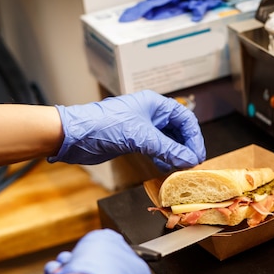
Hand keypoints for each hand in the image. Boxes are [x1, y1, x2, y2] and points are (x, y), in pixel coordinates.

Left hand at [48, 90, 205, 171]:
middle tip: (192, 165)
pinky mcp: (133, 141)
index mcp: (155, 104)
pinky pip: (155, 149)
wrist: (75, 135)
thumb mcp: (141, 136)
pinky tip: (166, 168)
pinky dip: (163, 158)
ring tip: (181, 169)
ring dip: (175, 154)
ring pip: (167, 141)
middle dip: (186, 147)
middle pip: (178, 130)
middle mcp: (150, 114)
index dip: (194, 137)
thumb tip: (189, 160)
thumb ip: (168, 149)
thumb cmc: (104, 125)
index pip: (185, 118)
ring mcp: (141, 128)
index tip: (198, 155)